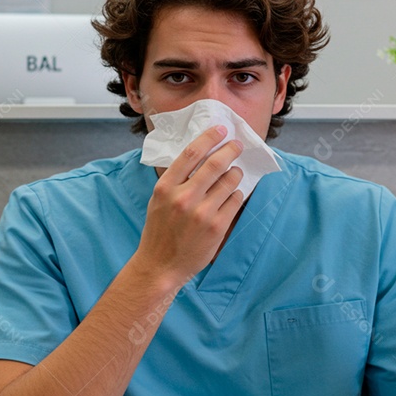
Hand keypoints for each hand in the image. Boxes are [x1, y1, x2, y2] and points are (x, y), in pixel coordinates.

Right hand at [134, 126, 244, 289]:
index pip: (191, 153)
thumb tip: (200, 154)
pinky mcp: (217, 227)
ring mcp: (202, 213)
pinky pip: (235, 201)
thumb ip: (176, 179)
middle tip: (237, 145)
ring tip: (234, 174)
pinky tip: (232, 195)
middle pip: (215, 164)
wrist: (160, 265)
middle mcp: (183, 198)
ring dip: (235, 174)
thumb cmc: (159, 230)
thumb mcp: (159, 199)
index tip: (220, 130)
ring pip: (230, 181)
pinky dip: (236, 194)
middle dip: (231, 150)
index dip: (209, 138)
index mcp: (166, 187)